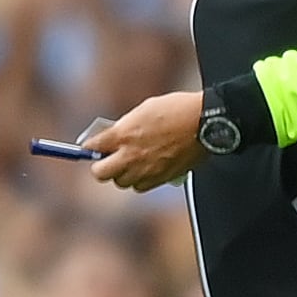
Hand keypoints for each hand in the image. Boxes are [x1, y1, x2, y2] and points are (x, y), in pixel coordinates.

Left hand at [86, 90, 205, 190]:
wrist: (205, 123)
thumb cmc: (177, 110)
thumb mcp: (144, 109)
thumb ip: (126, 125)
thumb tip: (116, 134)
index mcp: (122, 135)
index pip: (92, 147)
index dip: (91, 147)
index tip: (94, 146)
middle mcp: (129, 155)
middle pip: (100, 173)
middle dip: (102, 167)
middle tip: (109, 160)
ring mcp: (145, 169)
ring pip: (122, 182)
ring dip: (124, 174)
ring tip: (133, 164)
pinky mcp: (161, 178)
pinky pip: (142, 187)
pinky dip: (141, 180)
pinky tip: (147, 169)